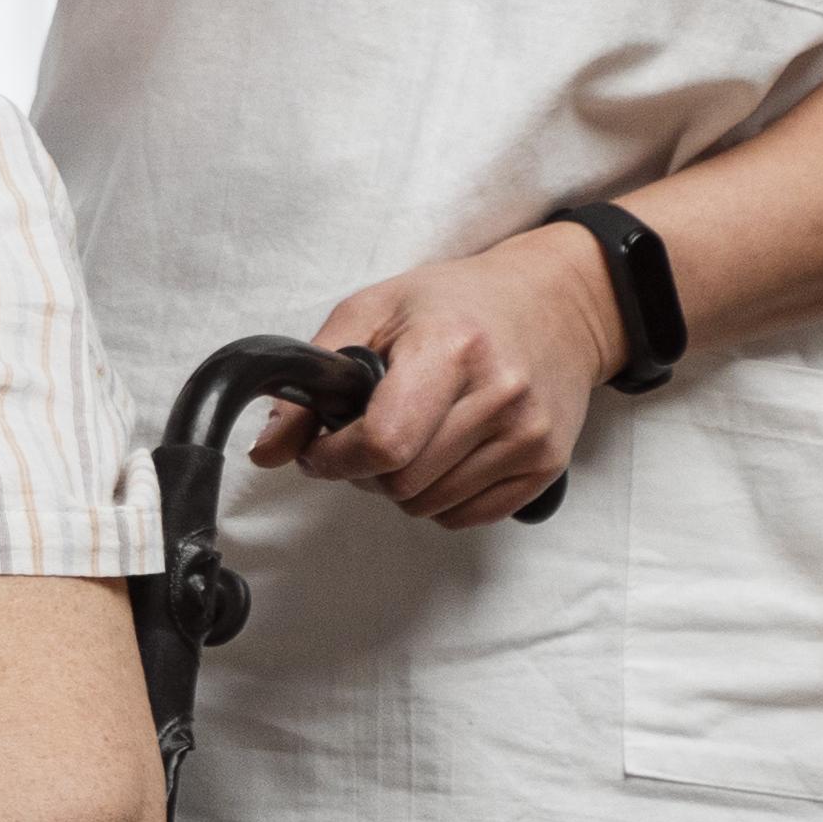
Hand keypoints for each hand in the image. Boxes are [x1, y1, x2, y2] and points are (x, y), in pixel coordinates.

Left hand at [273, 227, 626, 530]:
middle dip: (365, 470)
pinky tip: (445, 453)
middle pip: (400, 483)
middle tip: (370, 434)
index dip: (334, 457)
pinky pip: (465, 518)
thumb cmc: (456, 304)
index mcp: (452, 349)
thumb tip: (267, 451)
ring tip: (413, 437)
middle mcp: (500, 395)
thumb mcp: (372, 312)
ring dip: (402, 485)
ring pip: (428, 507)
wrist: (555, 303)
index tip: (322, 446)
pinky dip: (440, 498)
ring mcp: (530, 434)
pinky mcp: (547, 464)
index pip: (382, 443)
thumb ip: (312, 381)